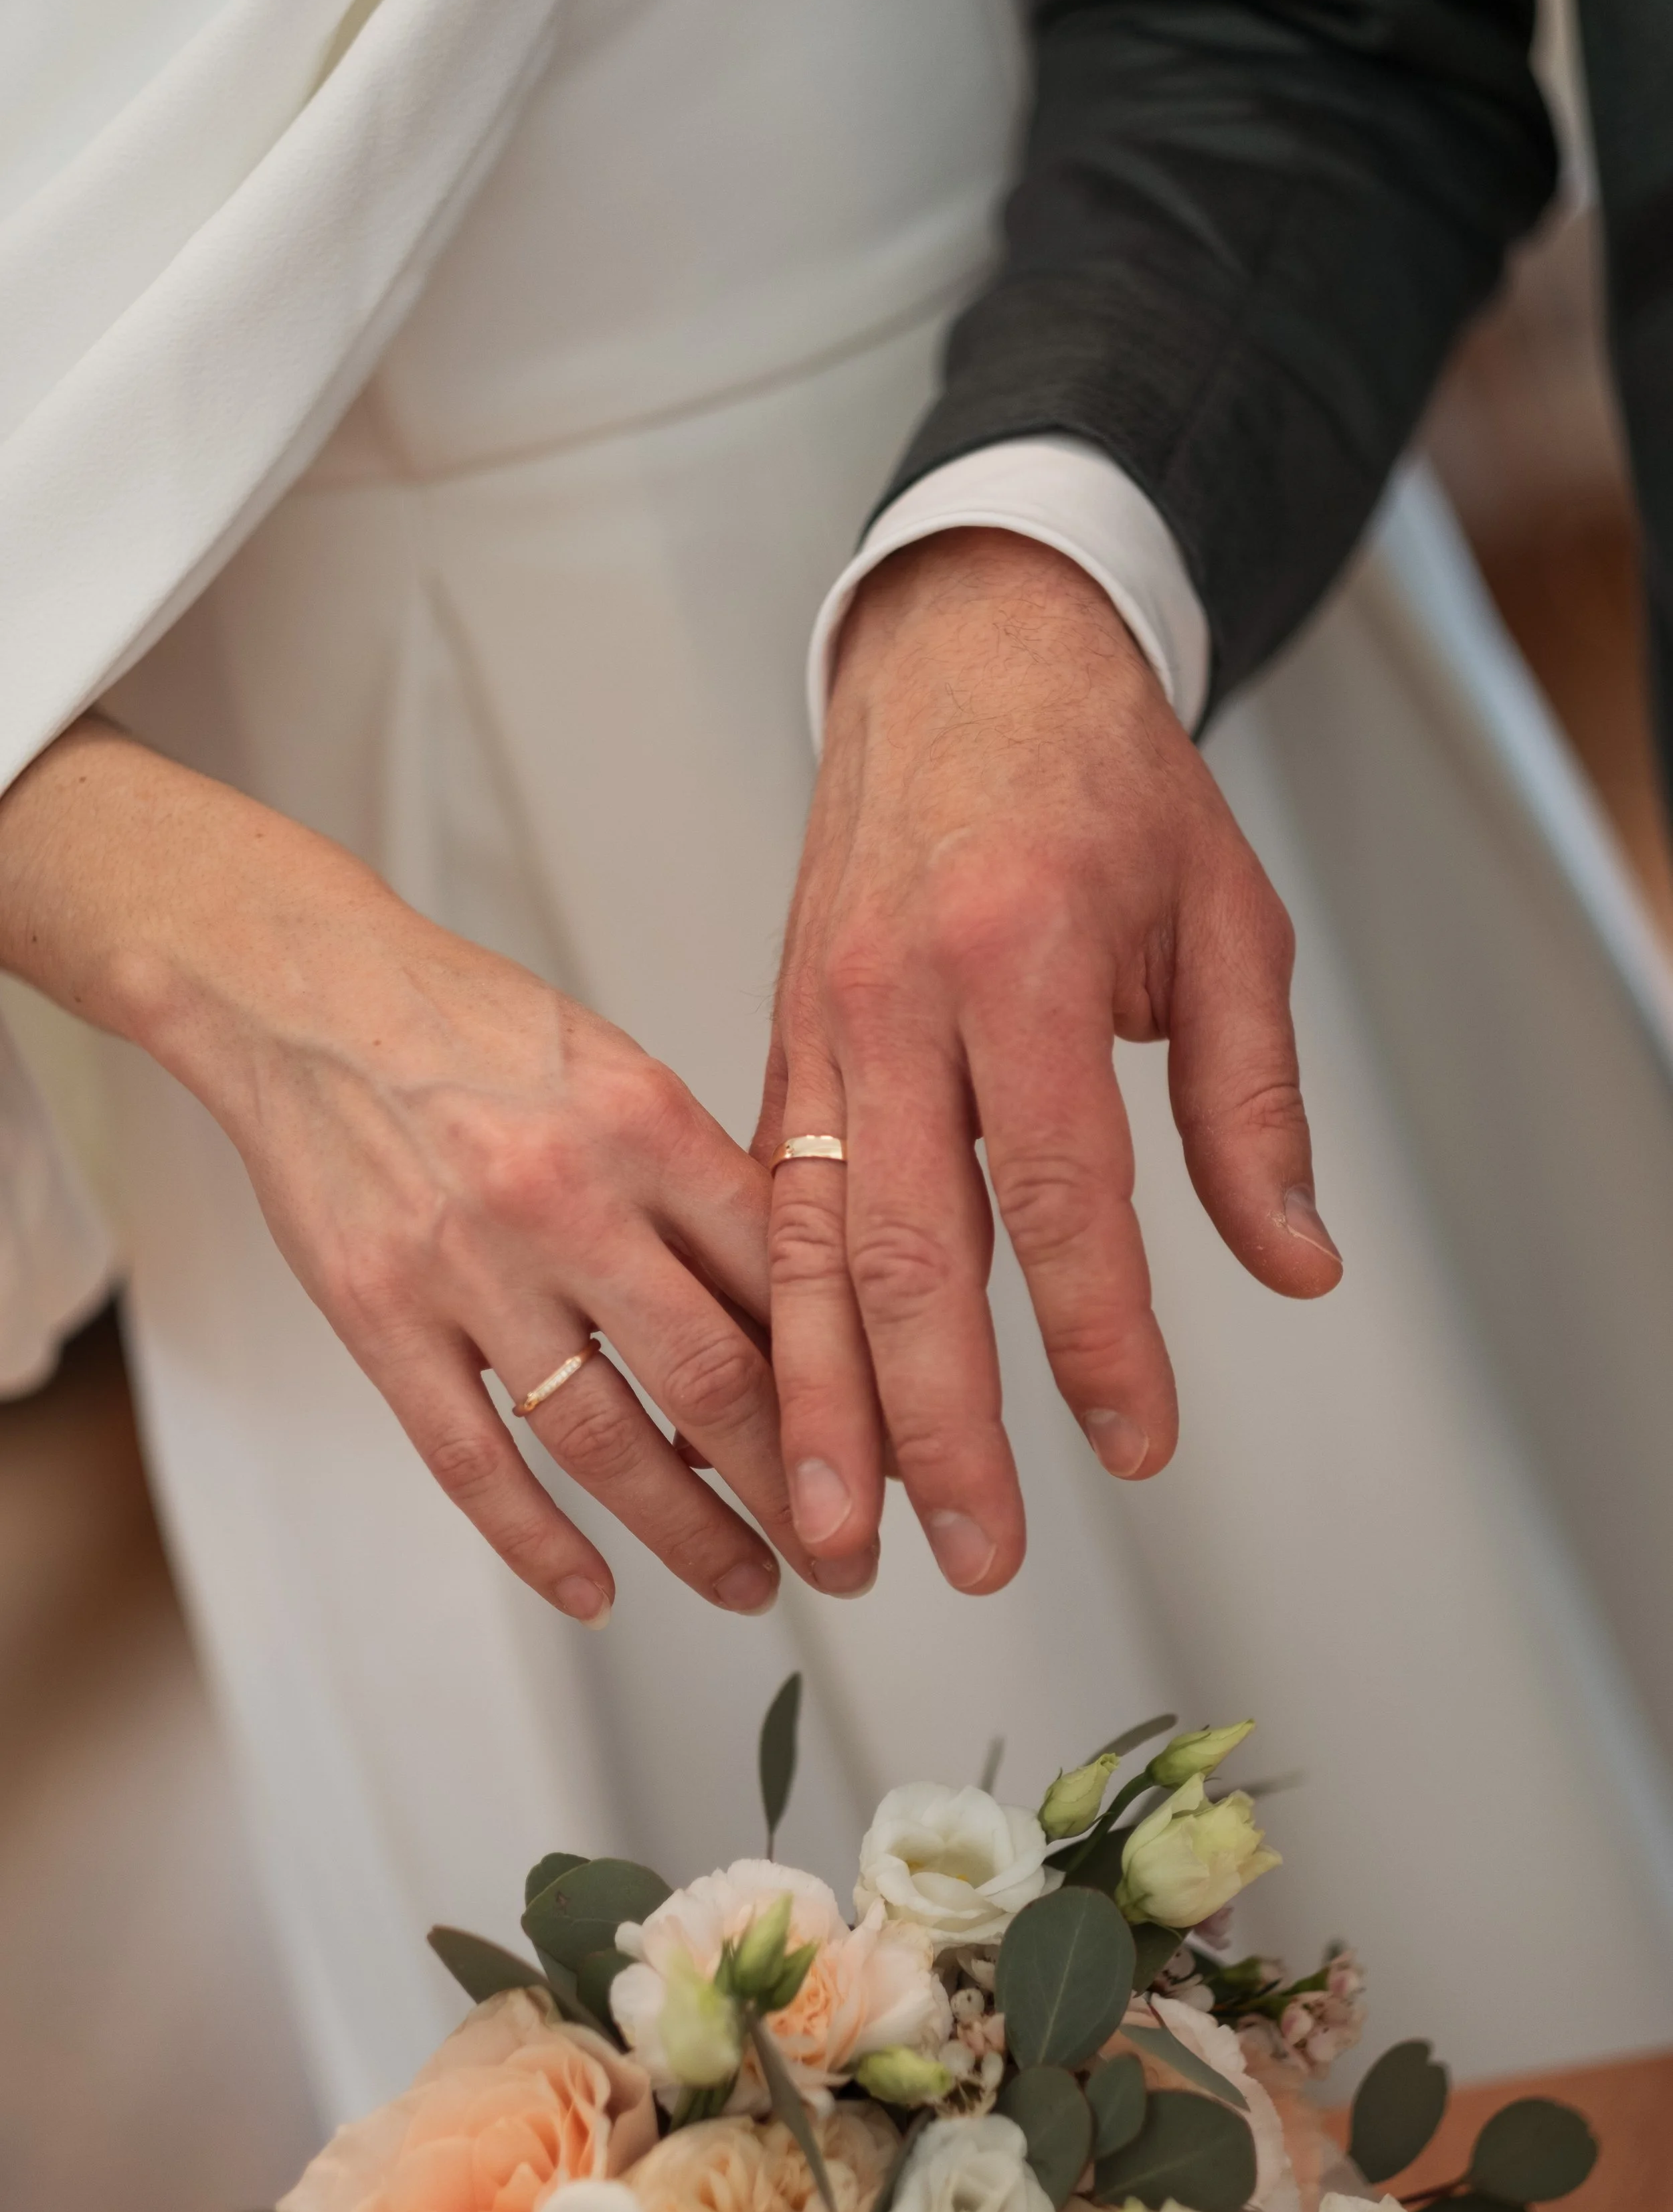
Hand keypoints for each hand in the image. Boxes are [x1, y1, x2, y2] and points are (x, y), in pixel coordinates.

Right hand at [3, 722, 869, 1619]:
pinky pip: (471, 1460)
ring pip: (602, 1439)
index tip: (898, 1447)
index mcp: (645, 1122)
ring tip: (752, 1584)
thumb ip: (701, 1186)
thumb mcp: (620, 1071)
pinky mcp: (379, 1316)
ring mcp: (466, 1265)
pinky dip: (539, 1543)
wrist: (304, 989)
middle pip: (714, 1377)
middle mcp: (564, 1196)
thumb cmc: (474, 1026)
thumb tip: (798, 1313)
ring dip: (690, 1533)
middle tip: (852, 1555)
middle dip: (800, 1489)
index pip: (784, 1276)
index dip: (856, 1380)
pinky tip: (597, 1591)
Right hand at [755, 529, 1341, 1594]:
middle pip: (905, 1246)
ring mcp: (819, 1026)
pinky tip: (781, 1416)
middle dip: (934, 1421)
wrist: (961, 659)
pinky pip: (767, 1209)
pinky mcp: (779, 1048)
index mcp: (1023, 952)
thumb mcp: (1227, 915)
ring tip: (834, 1532)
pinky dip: (774, 1323)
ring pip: (806, 1246)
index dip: (1098, 1331)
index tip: (1134, 1441)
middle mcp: (896, 999)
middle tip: (970, 1552)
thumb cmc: (1101, 779)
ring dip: (820, 1404)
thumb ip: (1252, 1102)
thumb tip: (1295, 1265)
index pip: (1060, 1184)